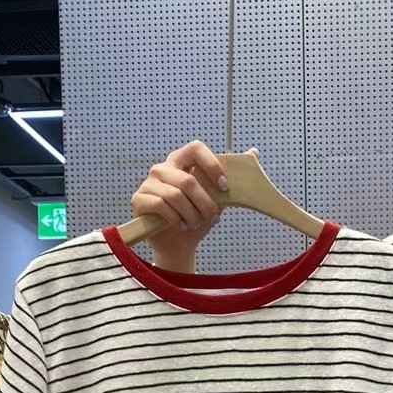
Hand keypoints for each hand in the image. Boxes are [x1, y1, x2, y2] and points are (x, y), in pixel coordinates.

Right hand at [131, 141, 226, 268]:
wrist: (179, 245)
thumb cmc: (196, 218)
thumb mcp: (217, 198)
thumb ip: (230, 177)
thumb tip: (254, 151)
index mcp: (181, 161)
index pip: (196, 148)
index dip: (212, 166)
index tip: (224, 188)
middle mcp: (163, 168)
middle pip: (188, 180)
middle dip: (204, 203)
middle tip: (210, 217)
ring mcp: (149, 183)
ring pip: (176, 195)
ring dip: (191, 215)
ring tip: (195, 224)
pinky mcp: (139, 199)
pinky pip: (161, 205)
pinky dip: (176, 219)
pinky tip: (181, 226)